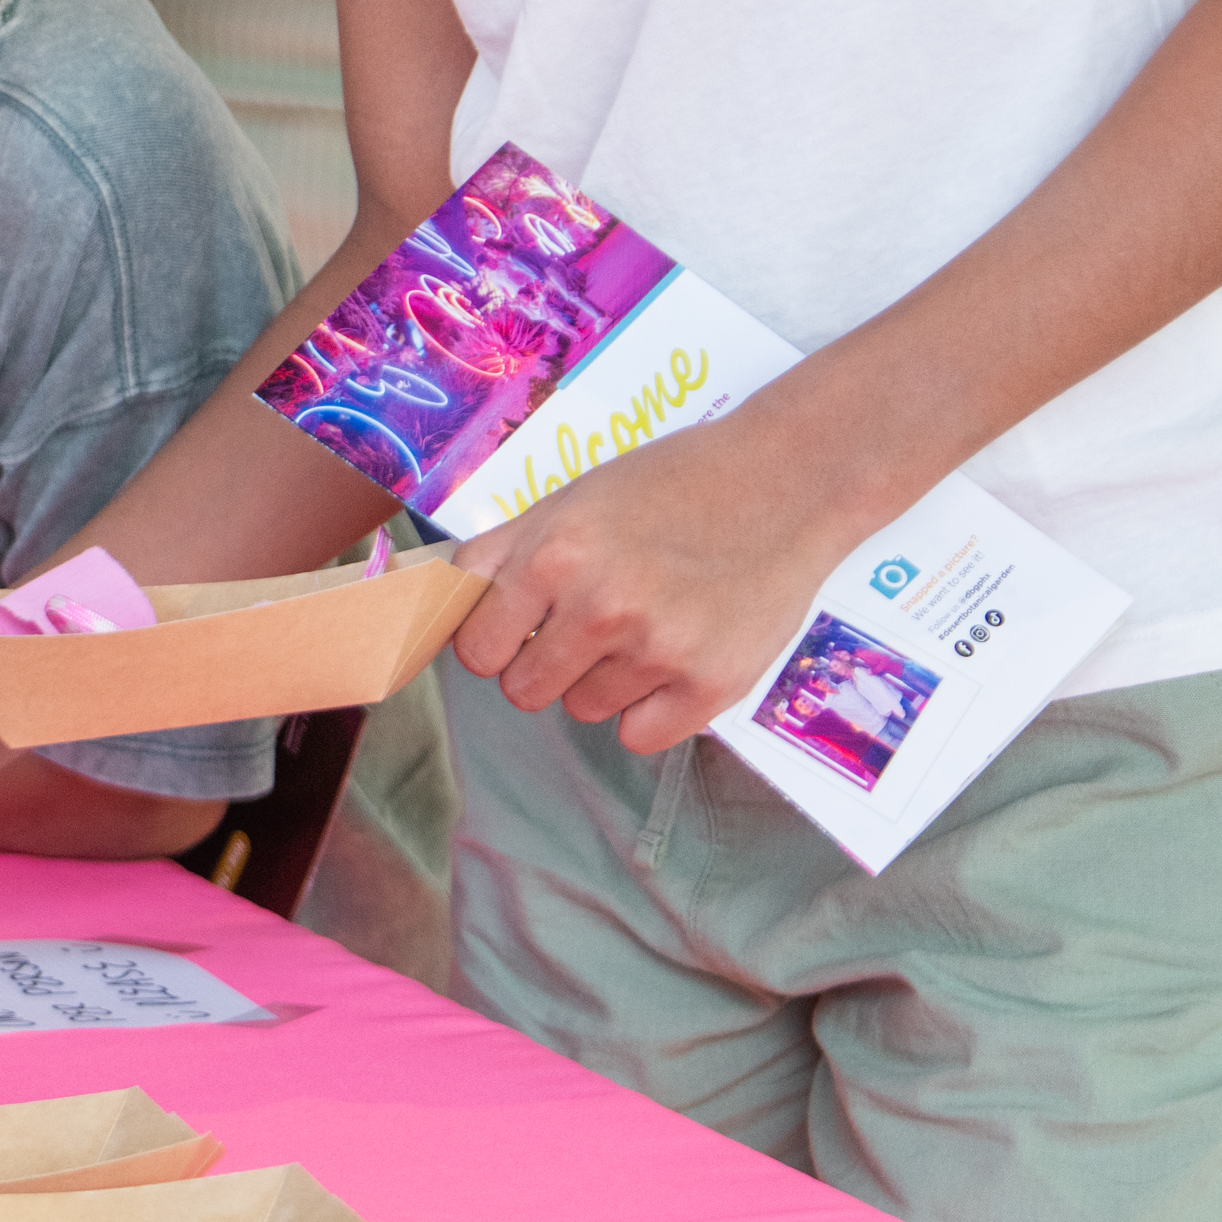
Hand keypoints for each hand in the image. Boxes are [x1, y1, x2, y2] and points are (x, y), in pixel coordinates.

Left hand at [450, 410, 854, 755]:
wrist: (784, 484)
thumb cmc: (670, 484)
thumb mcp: (571, 498)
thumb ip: (502, 554)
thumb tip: (437, 604)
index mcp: (554, 555)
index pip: (476, 649)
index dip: (493, 641)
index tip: (518, 628)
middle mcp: (600, 607)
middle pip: (524, 691)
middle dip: (543, 664)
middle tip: (587, 624)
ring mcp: (657, 652)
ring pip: (583, 710)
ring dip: (602, 679)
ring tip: (645, 622)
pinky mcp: (710, 688)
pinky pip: (637, 737)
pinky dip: (648, 709)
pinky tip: (673, 657)